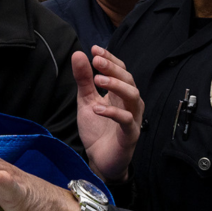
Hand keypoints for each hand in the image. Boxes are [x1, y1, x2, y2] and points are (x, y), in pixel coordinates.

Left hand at [74, 46, 141, 179]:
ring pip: (133, 96)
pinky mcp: (130, 135)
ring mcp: (133, 119)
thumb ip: (84, 80)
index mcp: (120, 94)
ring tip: (98, 80)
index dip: (110, 59)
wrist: (100, 161)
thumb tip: (78, 54)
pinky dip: (113, 112)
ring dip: (116, 85)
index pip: (121, 70)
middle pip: (128, 79)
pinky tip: (98, 108)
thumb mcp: (86, 101)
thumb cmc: (97, 130)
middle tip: (96, 61)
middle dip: (113, 68)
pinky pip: (127, 120)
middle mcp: (130, 103)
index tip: (95, 49)